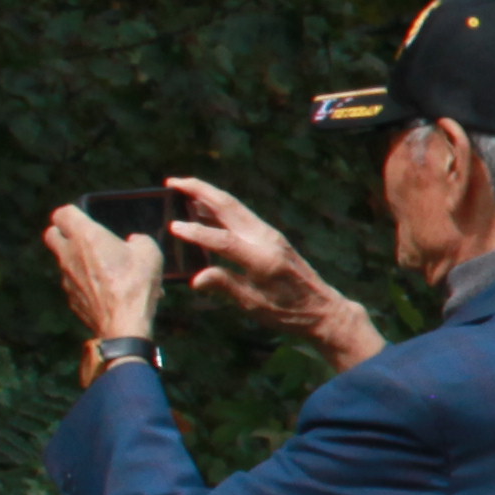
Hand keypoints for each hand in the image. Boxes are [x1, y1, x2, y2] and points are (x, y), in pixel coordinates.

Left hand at [42, 204, 162, 339]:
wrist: (124, 323)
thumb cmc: (136, 283)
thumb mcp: (150, 253)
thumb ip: (139, 240)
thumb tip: (133, 241)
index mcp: (86, 236)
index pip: (62, 213)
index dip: (73, 212)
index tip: (85, 216)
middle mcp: (69, 254)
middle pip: (51, 234)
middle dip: (63, 232)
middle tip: (84, 237)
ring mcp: (66, 277)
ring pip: (63, 260)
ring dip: (77, 258)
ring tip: (104, 267)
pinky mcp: (70, 296)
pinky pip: (73, 282)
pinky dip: (85, 281)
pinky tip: (106, 288)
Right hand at [166, 175, 369, 360]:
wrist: (321, 308)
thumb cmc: (287, 312)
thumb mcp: (254, 305)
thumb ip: (225, 286)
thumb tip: (195, 278)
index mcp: (263, 260)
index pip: (224, 240)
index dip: (197, 233)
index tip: (172, 227)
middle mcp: (267, 240)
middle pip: (230, 207)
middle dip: (200, 191)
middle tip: (172, 182)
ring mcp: (270, 235)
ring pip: (235, 207)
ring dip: (208, 195)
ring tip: (181, 188)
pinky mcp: (270, 236)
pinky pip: (241, 216)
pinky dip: (219, 208)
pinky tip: (203, 208)